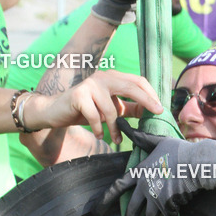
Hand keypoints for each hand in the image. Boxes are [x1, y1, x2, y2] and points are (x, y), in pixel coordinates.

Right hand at [27, 71, 162, 143]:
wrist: (55, 112)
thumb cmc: (85, 110)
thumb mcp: (110, 109)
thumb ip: (128, 108)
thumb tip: (149, 112)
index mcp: (113, 78)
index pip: (137, 81)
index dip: (151, 93)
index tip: (160, 109)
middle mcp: (103, 77)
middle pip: (131, 87)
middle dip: (146, 100)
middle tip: (157, 114)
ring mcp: (90, 84)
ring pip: (111, 109)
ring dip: (115, 128)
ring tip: (116, 139)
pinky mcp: (78, 95)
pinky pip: (95, 115)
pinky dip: (98, 128)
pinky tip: (99, 134)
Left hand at [102, 119, 215, 215]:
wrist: (196, 161)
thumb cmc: (178, 150)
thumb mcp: (156, 141)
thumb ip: (138, 136)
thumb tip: (120, 122)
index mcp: (140, 173)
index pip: (117, 187)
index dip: (106, 200)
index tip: (97, 212)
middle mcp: (145, 188)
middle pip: (131, 211)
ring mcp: (157, 199)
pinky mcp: (171, 206)